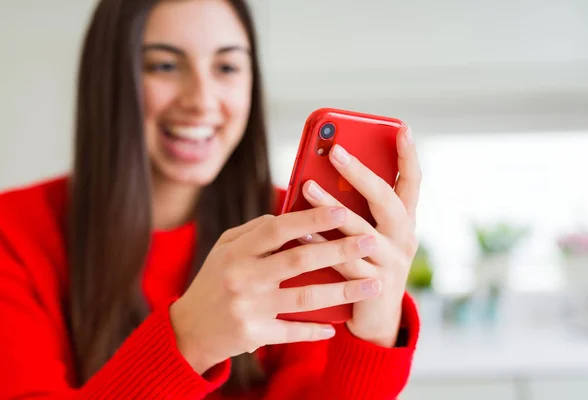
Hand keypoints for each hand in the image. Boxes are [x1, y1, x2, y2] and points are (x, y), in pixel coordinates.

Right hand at [169, 206, 381, 373]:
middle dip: (340, 249)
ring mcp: (249, 308)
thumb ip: (255, 230)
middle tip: (372, 241)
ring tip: (374, 284)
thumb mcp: (224, 248)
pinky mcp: (255, 334)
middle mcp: (243, 277)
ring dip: (344, 291)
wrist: (189, 328)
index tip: (342, 210)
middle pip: (300, 260)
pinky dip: (317, 330)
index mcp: (237, 251)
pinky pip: (294, 331)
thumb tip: (291, 214)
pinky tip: (338, 326)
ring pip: (306, 297)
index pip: (278, 228)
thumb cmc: (214, 280)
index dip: (312, 218)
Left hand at [299, 126, 421, 346]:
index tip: (402, 129)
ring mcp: (390, 262)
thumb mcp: (372, 231)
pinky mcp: (372, 285)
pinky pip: (344, 263)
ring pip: (360, 230)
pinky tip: (303, 234)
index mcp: (404, 220)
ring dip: (331, 207)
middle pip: (385, 199)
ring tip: (307, 186)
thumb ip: (358, 206)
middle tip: (335, 152)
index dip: (408, 156)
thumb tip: (325, 170)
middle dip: (360, 173)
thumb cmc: (368, 261)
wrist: (376, 315)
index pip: (412, 182)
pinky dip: (321, 246)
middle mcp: (403, 237)